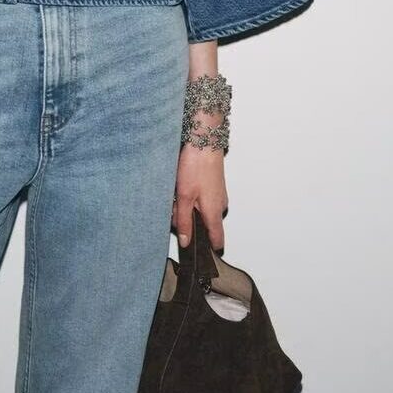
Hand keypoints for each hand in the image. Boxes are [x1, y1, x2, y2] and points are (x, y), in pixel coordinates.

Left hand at [172, 111, 228, 252]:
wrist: (204, 140)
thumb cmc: (196, 166)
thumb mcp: (184, 196)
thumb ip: (183, 220)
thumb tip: (186, 241)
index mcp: (215, 213)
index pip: (217, 239)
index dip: (207, 247)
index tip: (197, 252)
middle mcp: (220, 205)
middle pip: (202, 224)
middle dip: (186, 221)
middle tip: (173, 208)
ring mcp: (218, 194)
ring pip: (200, 210)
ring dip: (186, 206)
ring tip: (176, 192)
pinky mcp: (214, 185)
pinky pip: (200, 198)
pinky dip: (190, 195)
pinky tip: (182, 184)